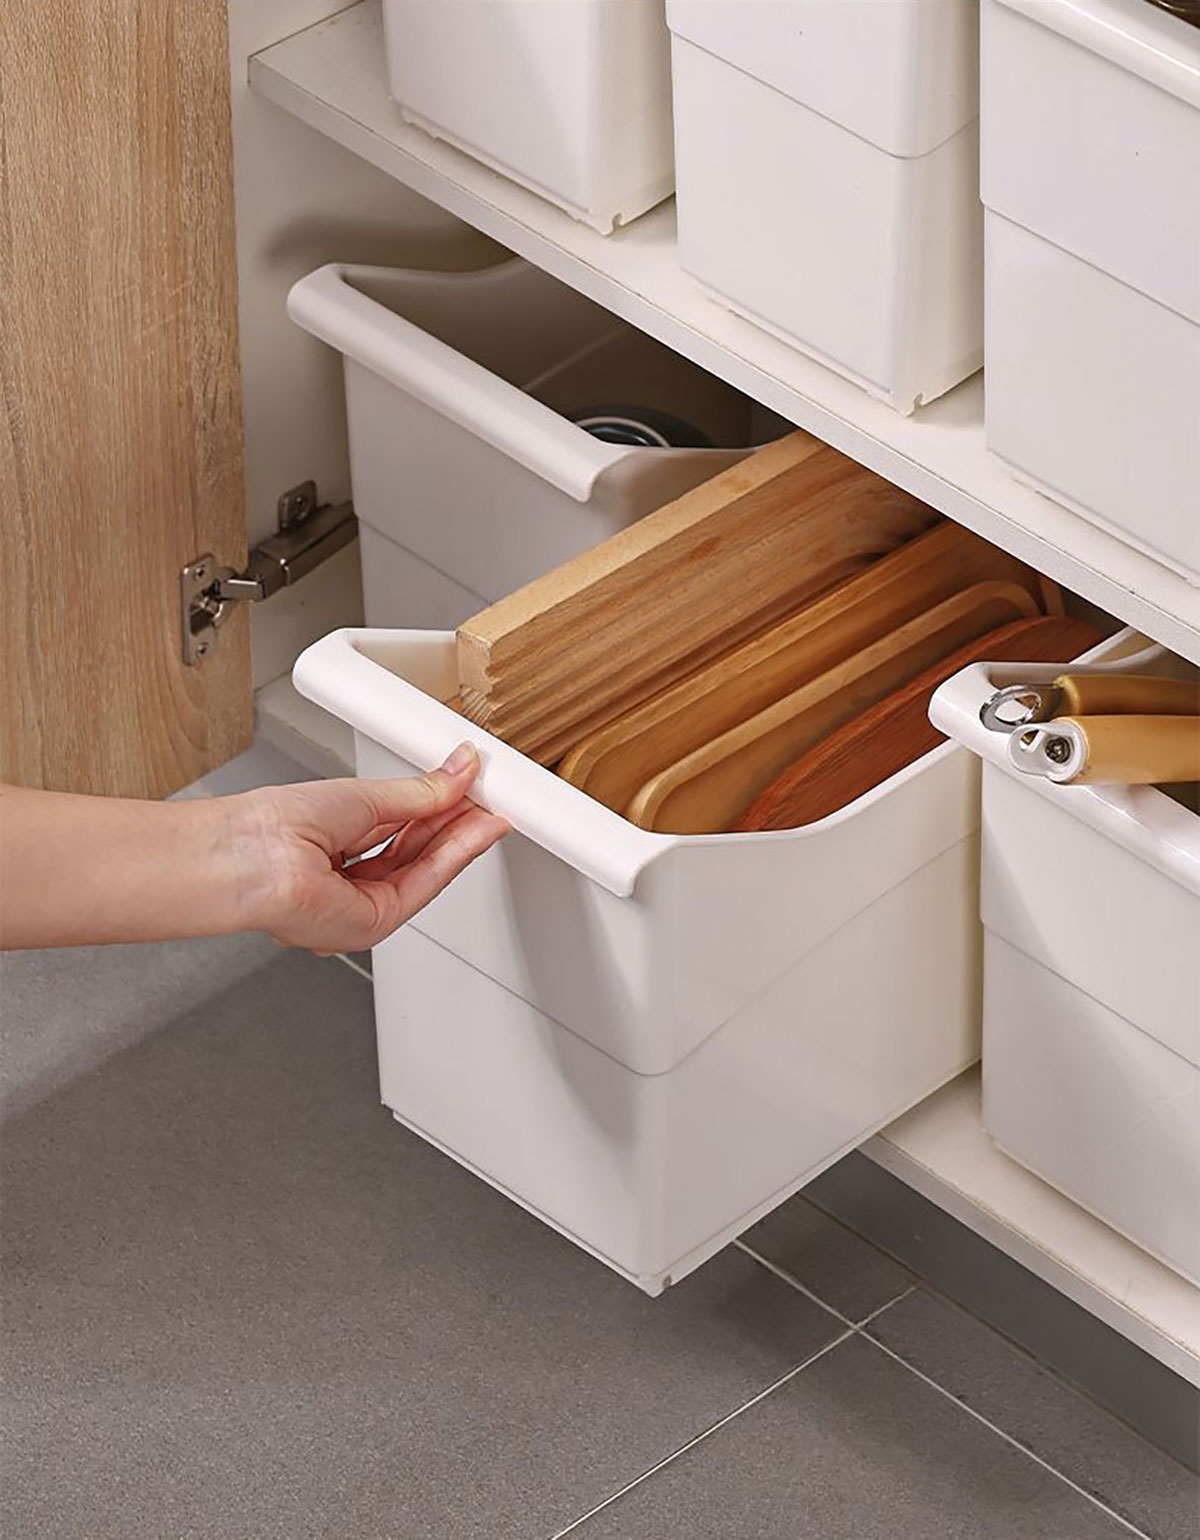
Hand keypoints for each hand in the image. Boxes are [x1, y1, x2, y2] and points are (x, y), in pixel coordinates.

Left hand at [232, 744, 508, 953]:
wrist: (253, 856)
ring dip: (462, 840)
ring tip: (490, 812)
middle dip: (458, 825)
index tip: (471, 790)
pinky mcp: (373, 925)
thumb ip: (419, 792)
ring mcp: (359, 907)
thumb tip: (456, 772)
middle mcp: (347, 884)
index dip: (441, 810)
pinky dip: (453, 858)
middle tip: (490, 798)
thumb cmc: (277, 827)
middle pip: (418, 853)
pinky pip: (424, 887)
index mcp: (335, 851)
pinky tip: (473, 834)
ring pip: (426, 871)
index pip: (401, 831)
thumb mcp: (364, 796)